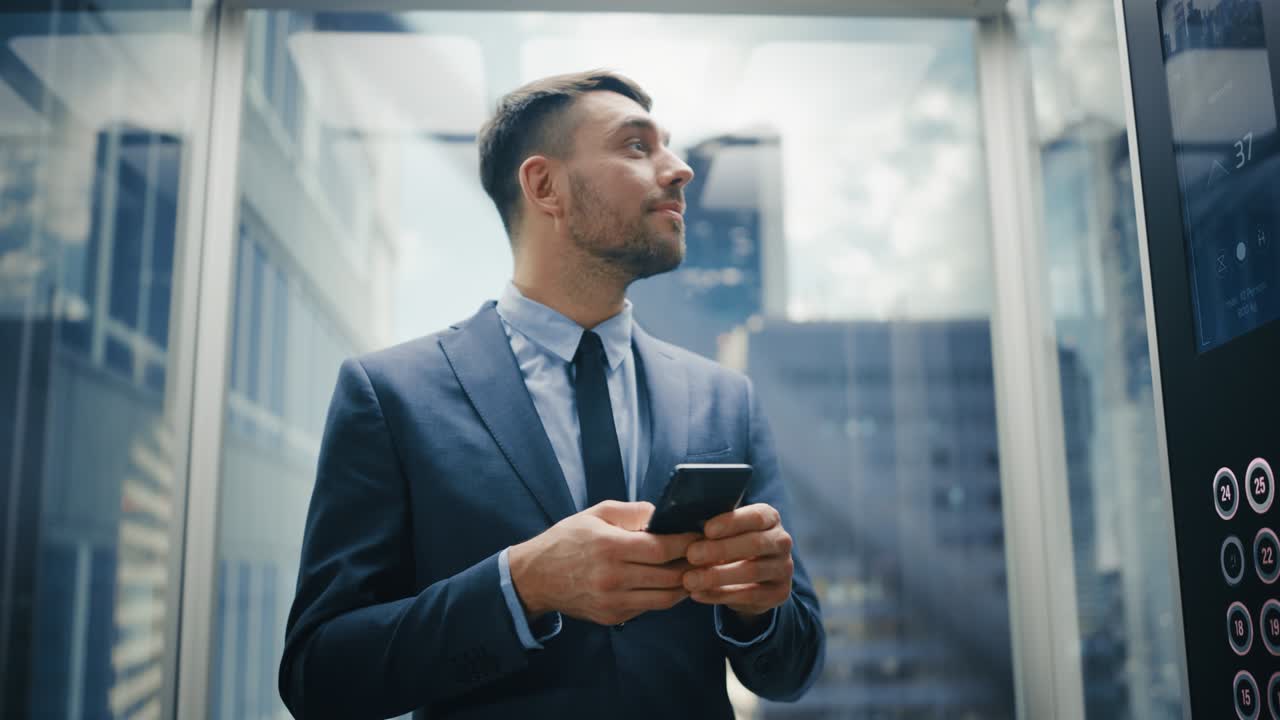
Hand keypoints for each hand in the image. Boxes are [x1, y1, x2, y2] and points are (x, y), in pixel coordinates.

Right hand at [508, 501, 699, 626]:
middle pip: (670, 577)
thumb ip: (631, 512)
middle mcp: (613, 578)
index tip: (700, 536)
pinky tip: (666, 584)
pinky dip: (662, 597)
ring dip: (684, 586)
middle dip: (692, 566)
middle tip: (705, 556)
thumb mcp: (595, 514)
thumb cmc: (567, 540)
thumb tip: (662, 514)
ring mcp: (613, 601)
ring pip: (664, 599)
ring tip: (692, 572)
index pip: (662, 549)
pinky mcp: (612, 617)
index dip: (687, 544)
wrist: (536, 577)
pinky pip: (648, 609)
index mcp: (610, 547)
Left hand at [682, 503, 792, 619]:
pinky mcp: (779, 593)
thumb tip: (685, 528)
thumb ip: (714, 529)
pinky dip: (719, 595)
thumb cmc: (732, 544)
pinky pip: (748, 596)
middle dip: (721, 549)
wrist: (755, 578)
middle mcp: (782, 541)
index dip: (731, 522)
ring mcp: (784, 568)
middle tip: (692, 555)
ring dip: (717, 576)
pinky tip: (698, 594)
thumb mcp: (727, 531)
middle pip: (755, 543)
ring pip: (751, 571)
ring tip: (690, 580)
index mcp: (770, 518)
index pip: (756, 517)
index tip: (706, 529)